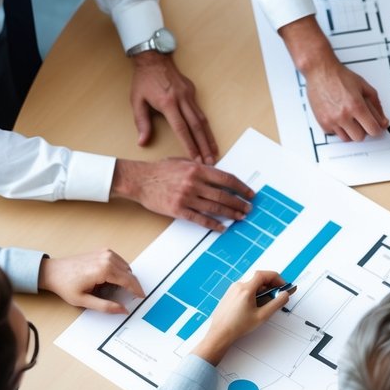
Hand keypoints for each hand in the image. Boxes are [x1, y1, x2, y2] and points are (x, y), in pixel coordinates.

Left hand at [37, 249, 143, 313]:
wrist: (53, 271)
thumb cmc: (66, 285)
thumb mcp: (84, 301)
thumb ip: (106, 307)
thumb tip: (123, 310)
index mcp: (104, 270)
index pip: (128, 281)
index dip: (137, 290)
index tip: (142, 297)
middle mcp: (107, 258)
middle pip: (129, 273)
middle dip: (132, 285)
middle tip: (131, 297)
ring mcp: (106, 253)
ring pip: (126, 267)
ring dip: (126, 278)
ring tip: (116, 290)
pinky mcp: (104, 251)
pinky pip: (120, 262)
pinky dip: (120, 271)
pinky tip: (112, 280)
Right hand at [111, 158, 254, 231]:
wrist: (140, 180)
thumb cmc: (160, 170)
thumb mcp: (183, 162)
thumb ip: (200, 168)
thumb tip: (217, 174)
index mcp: (197, 169)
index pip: (226, 179)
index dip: (241, 187)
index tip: (249, 193)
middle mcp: (194, 183)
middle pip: (224, 195)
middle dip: (239, 203)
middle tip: (248, 208)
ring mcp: (187, 197)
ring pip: (215, 208)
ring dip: (231, 213)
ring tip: (240, 217)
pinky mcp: (179, 210)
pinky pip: (201, 219)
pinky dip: (214, 225)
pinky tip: (222, 227)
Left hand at [129, 51, 217, 163]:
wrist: (153, 59)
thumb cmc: (144, 81)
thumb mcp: (137, 101)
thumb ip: (141, 122)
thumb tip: (142, 142)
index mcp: (167, 103)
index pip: (181, 129)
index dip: (189, 146)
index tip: (195, 159)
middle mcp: (181, 100)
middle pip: (196, 127)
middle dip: (204, 146)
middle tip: (210, 161)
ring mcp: (189, 95)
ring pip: (202, 120)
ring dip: (208, 138)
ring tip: (213, 152)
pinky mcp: (192, 92)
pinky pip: (200, 112)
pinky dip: (206, 126)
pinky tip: (208, 136)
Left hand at [193, 270, 295, 364]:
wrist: (220, 333)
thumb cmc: (238, 326)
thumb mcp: (262, 316)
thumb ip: (276, 304)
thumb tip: (285, 295)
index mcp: (246, 289)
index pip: (264, 274)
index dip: (276, 278)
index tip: (282, 286)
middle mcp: (238, 286)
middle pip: (258, 279)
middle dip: (270, 285)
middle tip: (276, 295)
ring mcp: (232, 289)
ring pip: (252, 284)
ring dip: (262, 290)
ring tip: (265, 303)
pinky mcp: (229, 294)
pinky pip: (244, 289)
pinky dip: (253, 293)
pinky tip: (254, 306)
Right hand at [279, 16, 387, 140]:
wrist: (321, 72)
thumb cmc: (340, 77)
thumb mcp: (364, 87)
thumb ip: (376, 105)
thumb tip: (383, 121)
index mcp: (356, 106)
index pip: (373, 130)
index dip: (376, 129)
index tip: (375, 126)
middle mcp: (344, 115)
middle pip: (360, 137)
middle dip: (363, 130)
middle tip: (361, 120)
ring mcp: (332, 120)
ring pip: (347, 138)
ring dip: (350, 131)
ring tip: (349, 117)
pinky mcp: (322, 123)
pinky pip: (335, 134)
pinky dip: (338, 128)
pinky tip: (338, 116)